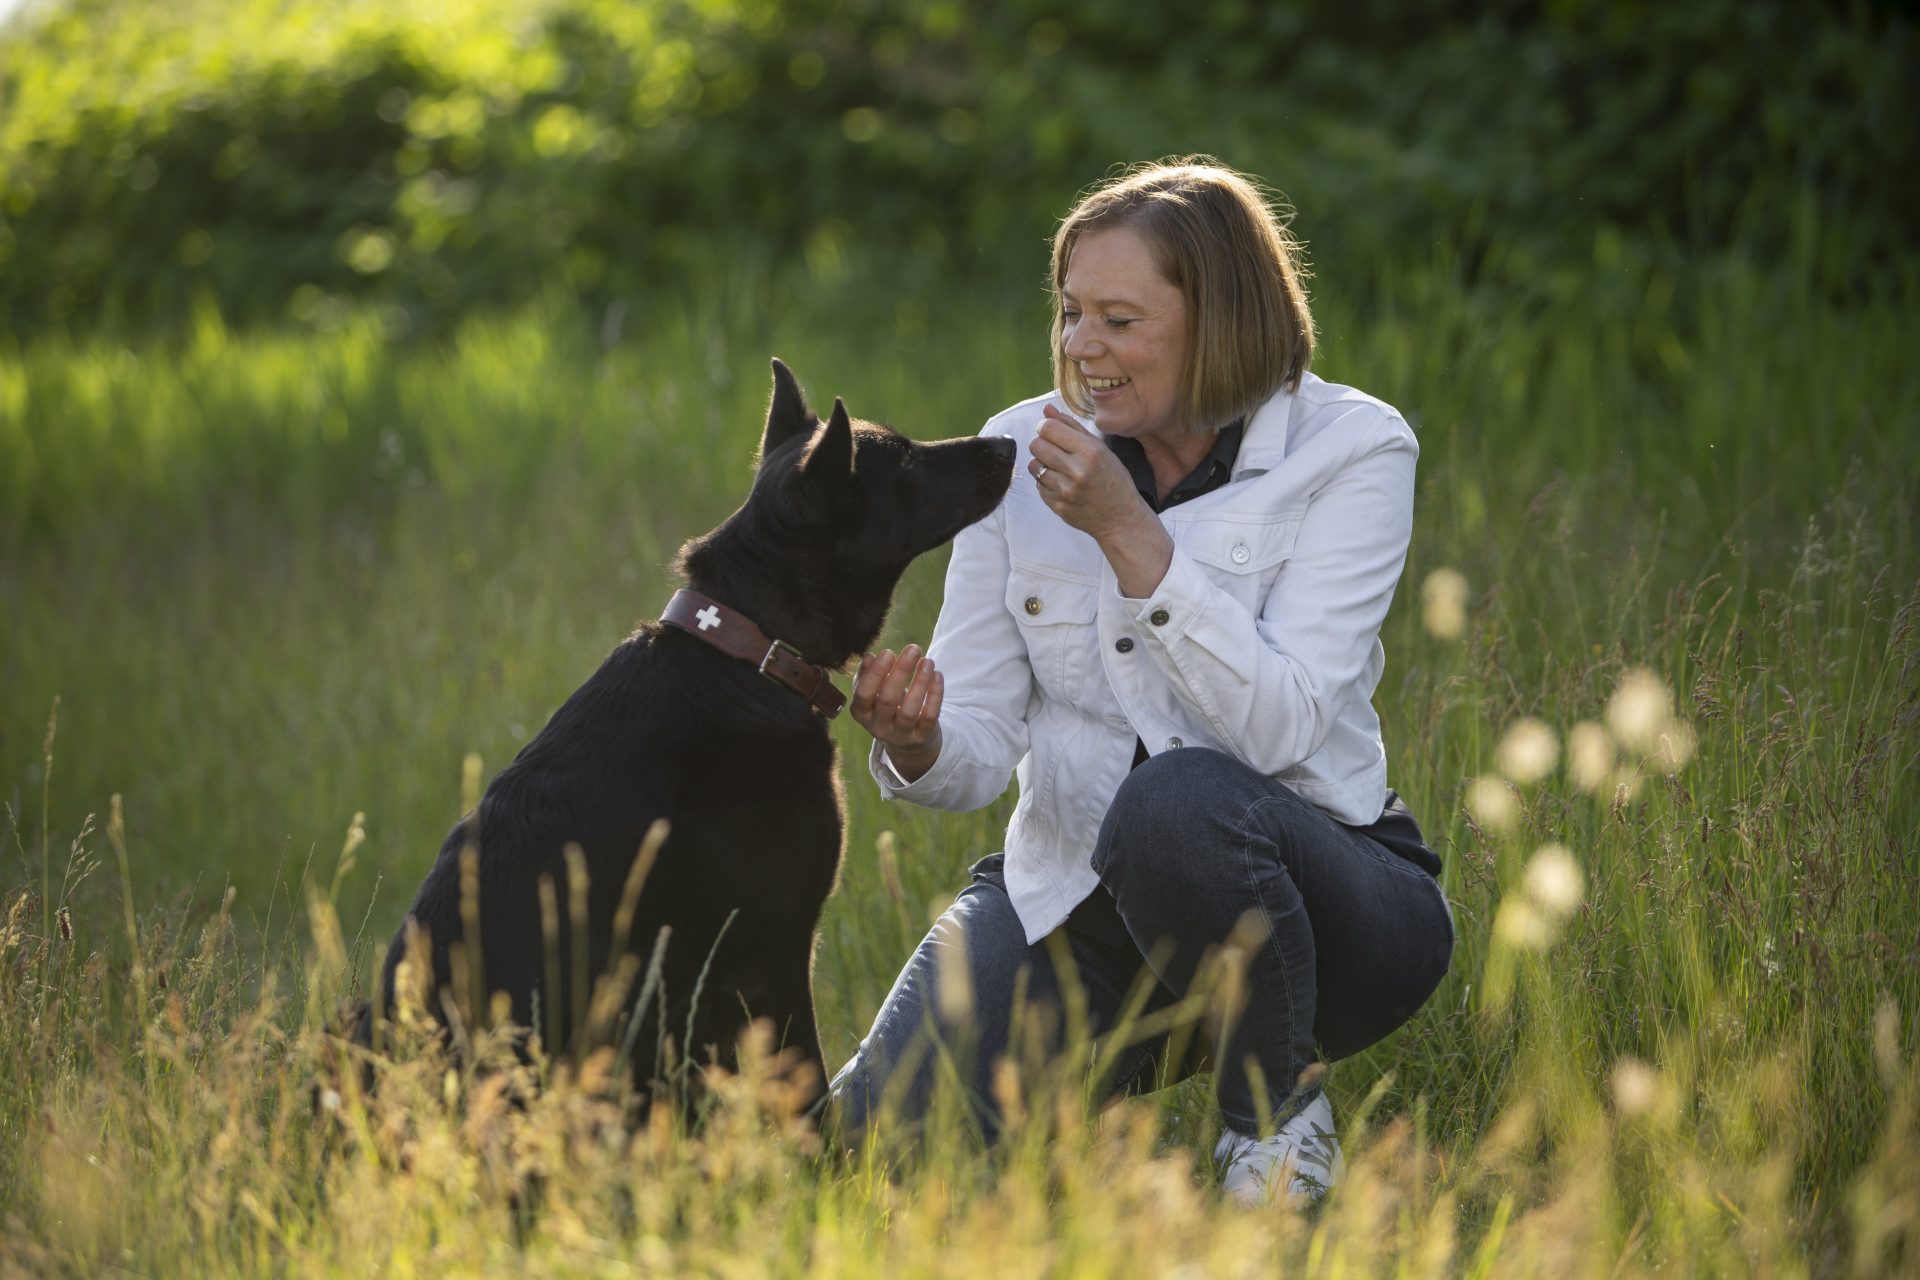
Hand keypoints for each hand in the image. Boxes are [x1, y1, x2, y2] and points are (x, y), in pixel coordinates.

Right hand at [850, 644, 942, 781]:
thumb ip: (868, 673)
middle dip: (901, 672)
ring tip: (928, 661)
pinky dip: (935, 695)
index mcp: (862, 712)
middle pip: (888, 700)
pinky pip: (929, 716)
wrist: (905, 740)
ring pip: (909, 710)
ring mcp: (901, 734)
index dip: (876, 673)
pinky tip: (937, 675)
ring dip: (920, 683)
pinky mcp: (922, 736)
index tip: (889, 652)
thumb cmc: (886, 706)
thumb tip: (870, 657)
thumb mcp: (873, 691)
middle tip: (913, 649)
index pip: (864, 694)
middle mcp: (879, 726)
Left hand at [1030, 403, 1174, 597]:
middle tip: (1055, 448)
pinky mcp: (1057, 505)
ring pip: (1033, 465)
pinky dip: (1046, 481)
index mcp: (1089, 452)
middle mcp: (1076, 471)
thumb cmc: (1114, 480)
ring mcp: (1065, 491)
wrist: (1120, 518)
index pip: (1049, 428)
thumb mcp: (1100, 448)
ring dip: (1042, 462)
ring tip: (1059, 466)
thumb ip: (1071, 427)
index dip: (1046, 426)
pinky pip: (1038, 484)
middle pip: (1036, 444)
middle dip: (1042, 443)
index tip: (1052, 431)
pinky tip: (1062, 483)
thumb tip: (1047, 410)